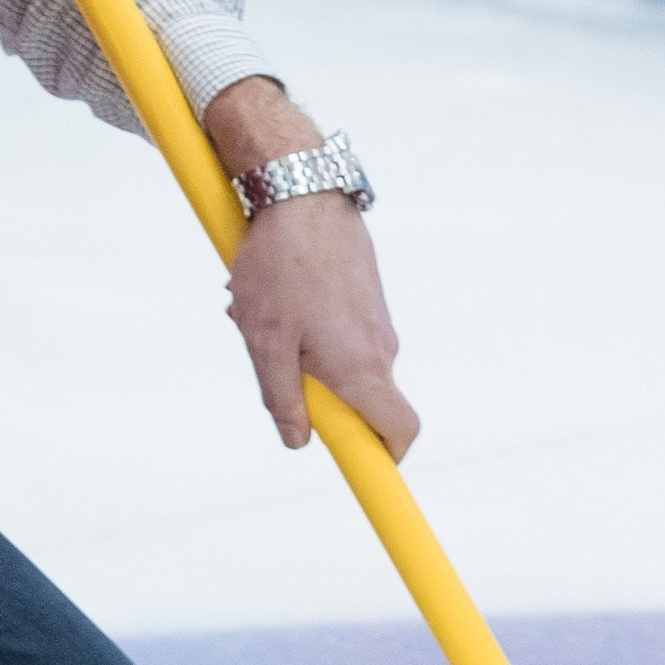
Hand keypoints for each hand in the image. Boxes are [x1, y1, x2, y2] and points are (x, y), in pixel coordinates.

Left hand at [203, 77, 421, 463]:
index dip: (386, 459)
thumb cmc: (279, 267)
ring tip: (266, 314)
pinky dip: (312, 325)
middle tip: (273, 361)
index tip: (365, 472)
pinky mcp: (367, 295)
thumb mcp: (265, 340)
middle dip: (319, 396)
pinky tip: (276, 292)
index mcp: (362, 366)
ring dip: (306, 354)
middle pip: (362, 399)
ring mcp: (378, 319)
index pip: (400, 431)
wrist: (301, 191)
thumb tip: (299, 440)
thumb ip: (282, 399)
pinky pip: (341, 330)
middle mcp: (382, 346)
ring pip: (345, 361)